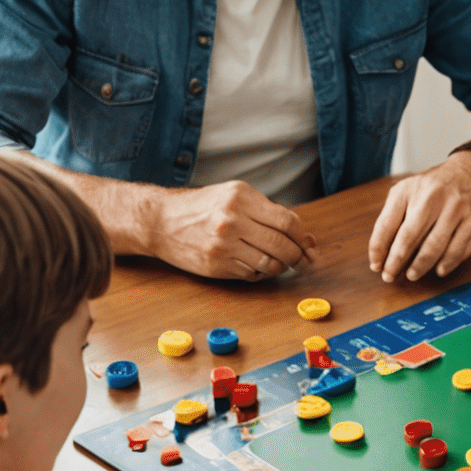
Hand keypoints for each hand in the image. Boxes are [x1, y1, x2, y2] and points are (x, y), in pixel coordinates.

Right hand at [148, 180, 315, 279]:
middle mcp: (232, 220)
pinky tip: (255, 265)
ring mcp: (223, 245)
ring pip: (270, 264)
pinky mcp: (216, 265)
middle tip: (301, 260)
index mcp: (241, 198)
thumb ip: (267, 212)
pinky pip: (251, 274)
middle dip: (297, 256)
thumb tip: (305, 237)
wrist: (160, 220)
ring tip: (278, 263)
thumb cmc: (201, 207)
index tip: (310, 246)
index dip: (303, 237)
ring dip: (280, 267)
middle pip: (282, 245)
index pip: (287, 221)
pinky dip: (259, 273)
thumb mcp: (234, 196)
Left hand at [367, 154, 470, 282]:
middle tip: (391, 275)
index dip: (379, 248)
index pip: (389, 223)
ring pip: (437, 246)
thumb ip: (391, 218)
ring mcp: (459, 210)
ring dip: (422, 266)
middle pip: (412, 236)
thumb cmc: (433, 187)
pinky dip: (449, 263)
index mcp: (414, 190)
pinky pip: (461, 249)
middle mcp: (437, 198)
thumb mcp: (406, 191)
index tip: (376, 265)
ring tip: (413, 274)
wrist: (470, 172)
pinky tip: (440, 269)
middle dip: (398, 261)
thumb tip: (380, 253)